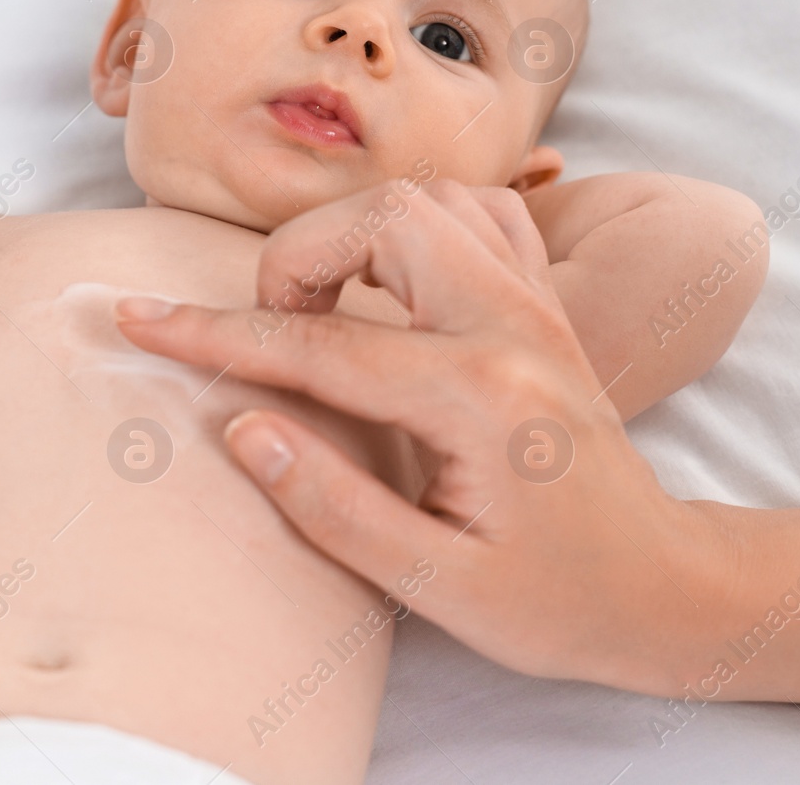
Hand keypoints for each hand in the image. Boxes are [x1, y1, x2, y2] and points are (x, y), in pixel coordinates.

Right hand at [115, 178, 733, 692]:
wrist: (661, 587)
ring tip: (323, 304)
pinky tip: (397, 281)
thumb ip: (331, 503)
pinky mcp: (548, 305)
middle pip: (382, 220)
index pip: (316, 342)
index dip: (215, 334)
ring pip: (430, 198)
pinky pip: (481, 212)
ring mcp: (538, 303)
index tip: (138, 319)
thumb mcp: (436, 584)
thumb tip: (243, 426)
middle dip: (299, 258)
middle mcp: (511, 323)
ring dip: (355, 233)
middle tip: (271, 331)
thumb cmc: (555, 600)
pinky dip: (421, 224)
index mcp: (475, 394)